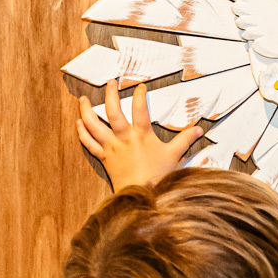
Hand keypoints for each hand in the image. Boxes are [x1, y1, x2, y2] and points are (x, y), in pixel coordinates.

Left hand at [76, 80, 203, 191]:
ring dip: (86, 111)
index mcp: (141, 135)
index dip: (139, 94)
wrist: (141, 195)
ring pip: (94, 125)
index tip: (140, 86)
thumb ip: (185, 140)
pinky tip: (79, 123)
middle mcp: (124, 138)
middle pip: (112, 111)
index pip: (140, 108)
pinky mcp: (104, 157)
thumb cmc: (158, 176)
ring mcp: (111, 147)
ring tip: (83, 100)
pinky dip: (82, 133)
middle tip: (110, 83)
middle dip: (110, 94)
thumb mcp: (174, 156)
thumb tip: (199, 129)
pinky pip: (89, 143)